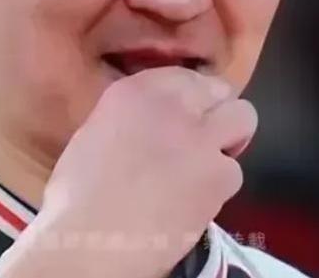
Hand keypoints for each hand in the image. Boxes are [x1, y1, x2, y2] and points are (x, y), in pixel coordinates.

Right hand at [0, 67, 256, 277]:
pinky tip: (195, 202)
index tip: (188, 115)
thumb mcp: (96, 135)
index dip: (193, 97)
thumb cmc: (76, 197)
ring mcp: (200, 138)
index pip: (185, 75)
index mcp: (134, 91)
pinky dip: (219, 187)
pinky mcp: (219, 175)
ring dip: (225, 145)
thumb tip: (154, 123)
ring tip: (201, 172)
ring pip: (241, 122)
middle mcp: (172, 104)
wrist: (91, 243)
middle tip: (204, 138)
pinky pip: (234, 172)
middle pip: (221, 90)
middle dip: (218, 112)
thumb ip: (133, 118)